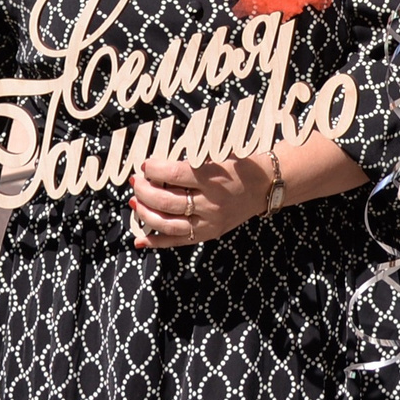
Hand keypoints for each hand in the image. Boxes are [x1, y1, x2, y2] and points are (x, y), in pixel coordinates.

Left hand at [128, 154, 271, 247]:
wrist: (264, 186)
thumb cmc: (239, 167)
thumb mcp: (217, 157)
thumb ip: (189, 163)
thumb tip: (156, 168)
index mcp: (212, 179)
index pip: (175, 175)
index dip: (155, 170)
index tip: (145, 164)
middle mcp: (210, 203)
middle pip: (167, 201)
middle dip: (145, 191)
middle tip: (136, 182)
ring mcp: (209, 222)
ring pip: (168, 224)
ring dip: (146, 214)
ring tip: (135, 202)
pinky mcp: (208, 234)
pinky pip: (178, 241)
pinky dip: (156, 242)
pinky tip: (139, 240)